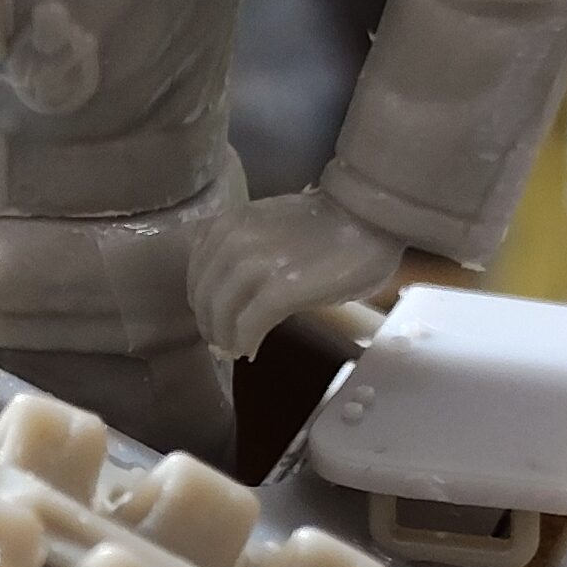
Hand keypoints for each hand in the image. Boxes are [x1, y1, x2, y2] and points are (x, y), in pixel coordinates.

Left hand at [190, 191, 405, 357]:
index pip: (195, 272)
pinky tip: (252, 350)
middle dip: (211, 324)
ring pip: (221, 313)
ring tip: (236, 349)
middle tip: (223, 342)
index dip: (201, 301)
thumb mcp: (269, 226)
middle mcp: (234, 239)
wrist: (371, 216)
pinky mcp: (281, 289)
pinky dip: (245, 342)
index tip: (214, 320)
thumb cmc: (328, 224)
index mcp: (229, 223)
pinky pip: (248, 325)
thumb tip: (229, 289)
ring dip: (225, 337)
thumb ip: (242, 248)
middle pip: (204, 296)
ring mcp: (256, 264)